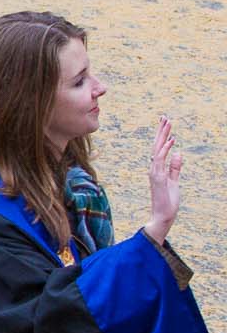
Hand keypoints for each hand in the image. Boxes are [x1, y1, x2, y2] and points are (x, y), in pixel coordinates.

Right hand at [143, 116, 182, 243]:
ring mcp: (154, 172)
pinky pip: (161, 160)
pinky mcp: (158, 177)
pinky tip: (172, 139)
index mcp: (157, 169)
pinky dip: (166, 149)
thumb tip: (178, 153)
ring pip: (157, 149)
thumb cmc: (168, 200)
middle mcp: (153, 168)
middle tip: (165, 117)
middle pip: (156, 145)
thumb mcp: (174, 181)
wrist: (163, 216)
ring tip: (168, 123)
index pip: (159, 148)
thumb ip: (175, 167)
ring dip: (163, 136)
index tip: (166, 124)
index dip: (162, 136)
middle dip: (161, 131)